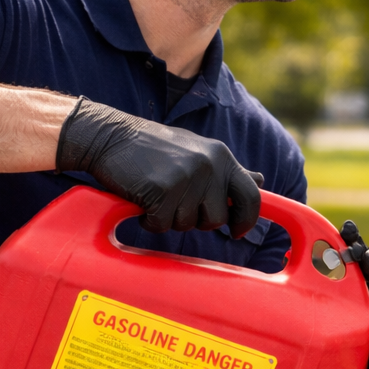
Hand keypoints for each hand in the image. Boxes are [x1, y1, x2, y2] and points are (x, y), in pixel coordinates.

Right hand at [56, 98, 263, 237]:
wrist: (109, 137)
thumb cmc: (152, 148)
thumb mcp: (197, 151)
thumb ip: (227, 169)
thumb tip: (260, 180)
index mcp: (221, 156)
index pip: (251, 196)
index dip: (247, 219)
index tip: (237, 232)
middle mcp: (209, 165)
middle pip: (216, 218)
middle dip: (196, 220)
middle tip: (174, 202)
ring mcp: (187, 177)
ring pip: (187, 225)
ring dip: (169, 218)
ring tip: (156, 193)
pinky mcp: (162, 190)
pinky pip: (161, 225)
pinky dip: (149, 220)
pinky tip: (141, 199)